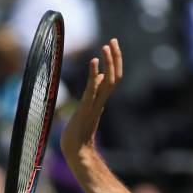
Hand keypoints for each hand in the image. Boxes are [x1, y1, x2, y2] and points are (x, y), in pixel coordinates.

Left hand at [60, 38, 121, 163]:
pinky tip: (94, 61)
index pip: (113, 78)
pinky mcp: (85, 109)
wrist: (76, 153)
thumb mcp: (86, 108)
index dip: (115, 62)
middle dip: (116, 58)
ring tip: (106, 46)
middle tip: (113, 40)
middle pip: (115, 77)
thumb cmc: (77, 133)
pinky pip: (92, 90)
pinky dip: (94, 75)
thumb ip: (94, 93)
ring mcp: (94, 106)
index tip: (112, 45)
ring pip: (109, 82)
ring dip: (109, 63)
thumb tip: (99, 77)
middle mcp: (101, 102)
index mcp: (101, 101)